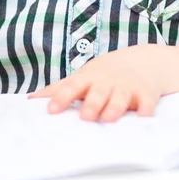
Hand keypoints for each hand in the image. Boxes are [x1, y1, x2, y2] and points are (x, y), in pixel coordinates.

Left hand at [29, 47, 163, 121]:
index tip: (51, 110)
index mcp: (89, 78)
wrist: (145, 60)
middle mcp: (107, 81)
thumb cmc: (107, 73)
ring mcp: (127, 86)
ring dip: (115, 107)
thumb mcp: (84, 76)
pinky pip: (147, 101)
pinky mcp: (147, 92)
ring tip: (108, 118)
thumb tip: (31, 99)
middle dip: (91, 103)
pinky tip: (144, 115)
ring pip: (120, 97)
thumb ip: (60, 89)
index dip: (61, 98)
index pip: (72, 87)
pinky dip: (146, 108)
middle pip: (98, 92)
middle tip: (84, 116)